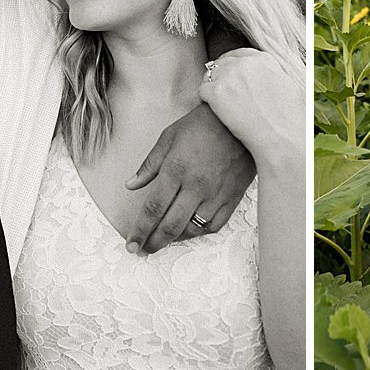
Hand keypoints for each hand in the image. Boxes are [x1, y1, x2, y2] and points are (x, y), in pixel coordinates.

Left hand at [124, 103, 256, 254]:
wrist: (239, 120)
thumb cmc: (201, 125)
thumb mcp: (168, 138)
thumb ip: (149, 165)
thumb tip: (130, 185)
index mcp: (176, 171)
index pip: (153, 209)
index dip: (140, 230)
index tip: (131, 243)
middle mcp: (195, 187)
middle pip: (170, 225)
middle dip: (154, 242)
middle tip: (143, 250)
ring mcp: (215, 195)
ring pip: (192, 229)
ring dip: (175, 239)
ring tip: (163, 240)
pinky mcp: (231, 198)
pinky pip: (214, 225)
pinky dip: (199, 232)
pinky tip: (189, 231)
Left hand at [198, 48, 305, 162]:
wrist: (281, 138)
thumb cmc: (290, 120)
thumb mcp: (289, 86)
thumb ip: (273, 75)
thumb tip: (266, 76)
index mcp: (263, 59)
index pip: (238, 55)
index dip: (232, 67)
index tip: (231, 79)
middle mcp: (245, 63)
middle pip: (222, 63)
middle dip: (221, 77)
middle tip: (223, 94)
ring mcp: (229, 76)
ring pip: (210, 75)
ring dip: (212, 88)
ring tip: (218, 104)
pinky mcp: (216, 92)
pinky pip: (202, 91)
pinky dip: (206, 101)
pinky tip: (215, 112)